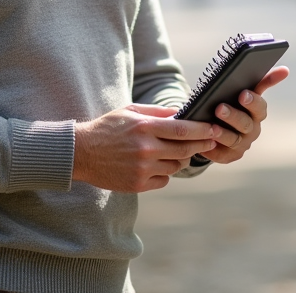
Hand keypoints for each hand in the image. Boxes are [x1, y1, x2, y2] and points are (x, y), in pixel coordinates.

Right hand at [73, 104, 219, 191]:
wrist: (81, 152)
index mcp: (144, 128)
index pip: (183, 129)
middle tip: (210, 141)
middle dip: (201, 145)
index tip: (214, 129)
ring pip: (176, 166)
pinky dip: (165, 172)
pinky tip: (156, 164)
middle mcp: (146, 149)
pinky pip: (164, 180)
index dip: (202, 130)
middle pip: (185, 150)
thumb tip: (183, 111)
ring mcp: (142, 169)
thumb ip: (157, 112)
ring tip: (174, 151)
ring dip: (180, 159)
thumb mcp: (130, 111)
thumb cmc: (108, 128)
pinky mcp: (138, 184)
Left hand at [197, 66, 289, 164]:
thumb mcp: (243, 90)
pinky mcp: (230, 156)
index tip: (243, 94)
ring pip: (233, 140)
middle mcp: (253, 129)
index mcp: (257, 112)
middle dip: (233, 116)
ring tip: (212, 127)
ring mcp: (242, 144)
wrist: (219, 125)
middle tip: (219, 108)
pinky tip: (205, 143)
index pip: (259, 107)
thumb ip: (262, 81)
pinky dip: (213, 150)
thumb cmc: (232, 102)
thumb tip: (285, 70)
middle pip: (245, 123)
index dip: (252, 101)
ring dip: (223, 133)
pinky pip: (221, 154)